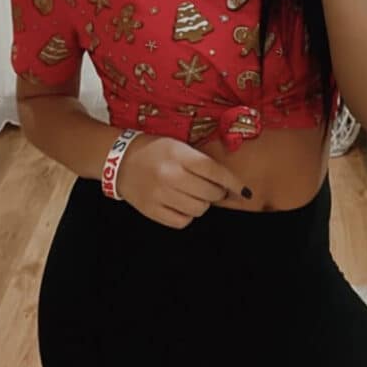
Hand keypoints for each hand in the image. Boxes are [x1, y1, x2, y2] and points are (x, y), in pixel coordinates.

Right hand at [116, 134, 250, 227]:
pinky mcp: (152, 211)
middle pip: (210, 194)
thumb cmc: (154, 150)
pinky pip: (183, 221)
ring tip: (192, 193)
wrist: (119, 160)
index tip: (246, 192)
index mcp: (179, 155)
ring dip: (202, 203)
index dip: (234, 184)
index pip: (215, 172)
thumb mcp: (177, 146)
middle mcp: (170, 176)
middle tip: (210, 187)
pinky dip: (187, 215)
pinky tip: (181, 203)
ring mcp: (160, 195)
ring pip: (199, 209)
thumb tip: (227, 183)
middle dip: (216, 192)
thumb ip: (201, 161)